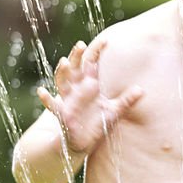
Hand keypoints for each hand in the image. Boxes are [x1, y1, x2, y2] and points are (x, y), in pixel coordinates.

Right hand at [36, 39, 143, 154]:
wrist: (85, 142)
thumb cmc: (98, 123)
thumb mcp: (115, 111)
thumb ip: (127, 100)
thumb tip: (141, 90)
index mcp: (90, 84)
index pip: (92, 63)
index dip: (97, 52)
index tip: (106, 40)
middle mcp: (77, 89)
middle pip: (75, 68)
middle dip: (77, 57)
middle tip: (81, 45)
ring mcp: (68, 100)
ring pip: (62, 82)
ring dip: (62, 72)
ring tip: (65, 63)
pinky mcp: (62, 114)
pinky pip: (52, 105)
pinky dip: (46, 99)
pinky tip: (41, 91)